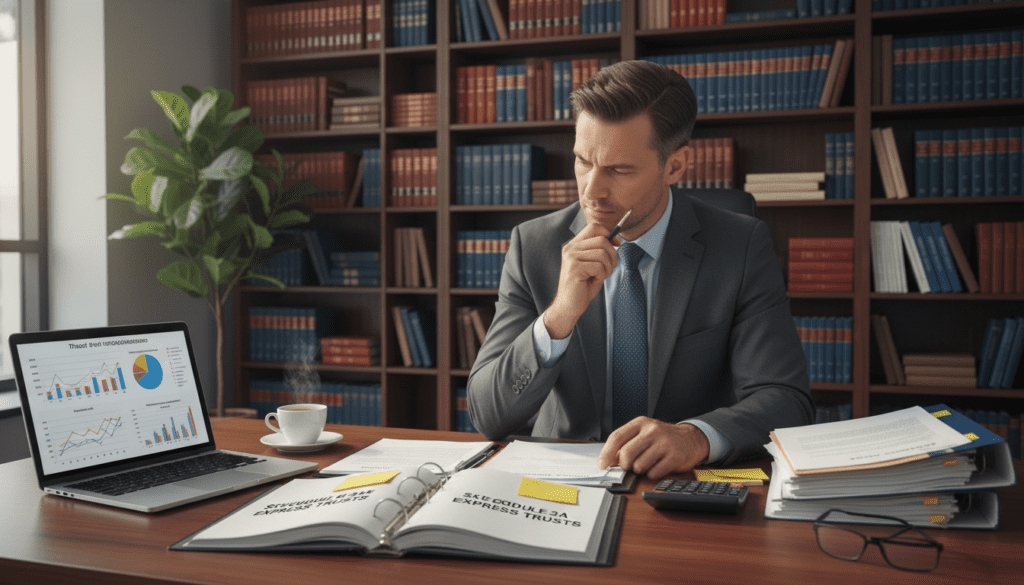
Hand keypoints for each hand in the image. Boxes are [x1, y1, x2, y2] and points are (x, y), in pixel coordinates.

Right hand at [543, 222, 617, 338]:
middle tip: (608, 269)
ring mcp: (571, 257)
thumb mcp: (593, 264)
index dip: (609, 234)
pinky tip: (593, 281)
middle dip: (612, 255)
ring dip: (607, 268)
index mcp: (574, 245)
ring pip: (602, 253)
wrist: (569, 306)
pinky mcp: (574, 267)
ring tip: (599, 276)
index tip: (616, 245)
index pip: (594, 227)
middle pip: (602, 240)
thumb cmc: (583, 286)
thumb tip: (615, 240)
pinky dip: (601, 276)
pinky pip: (599, 266)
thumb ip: (600, 251)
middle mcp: (570, 248)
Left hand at [597, 418, 710, 480]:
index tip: (602, 465)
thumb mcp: (644, 433)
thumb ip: (626, 443)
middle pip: (626, 454)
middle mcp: (652, 430)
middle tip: (629, 466)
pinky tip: (657, 467)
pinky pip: (653, 473)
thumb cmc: (663, 438)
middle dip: (624, 465)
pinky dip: (652, 474)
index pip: (616, 437)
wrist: (690, 439)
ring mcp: (664, 443)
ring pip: (639, 466)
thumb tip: (608, 461)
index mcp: (641, 423)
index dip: (606, 453)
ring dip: (639, 470)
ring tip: (647, 463)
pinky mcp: (674, 457)